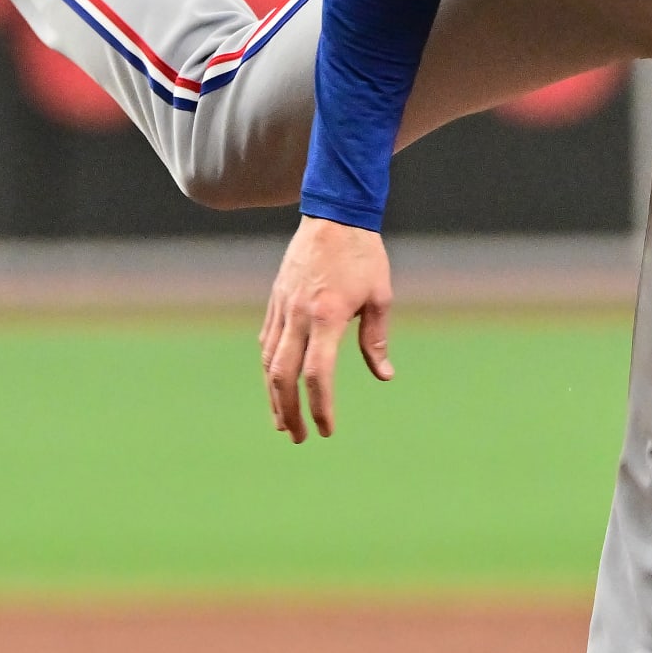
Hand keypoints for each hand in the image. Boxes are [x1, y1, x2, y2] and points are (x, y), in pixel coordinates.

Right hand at [259, 217, 394, 442]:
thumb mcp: (380, 296)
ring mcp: (282, 307)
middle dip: (288, 411)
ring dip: (273, 395)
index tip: (327, 429)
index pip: (318, 373)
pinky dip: (269, 366)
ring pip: (268, 361)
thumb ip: (376, 338)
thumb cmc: (363, 255)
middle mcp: (299, 315)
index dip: (320, 406)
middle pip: (282, 375)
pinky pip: (266, 341)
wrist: (334, 215)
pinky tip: (274, 382)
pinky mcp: (275, 300)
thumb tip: (384, 375)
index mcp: (328, 316)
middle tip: (298, 437)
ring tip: (282, 422)